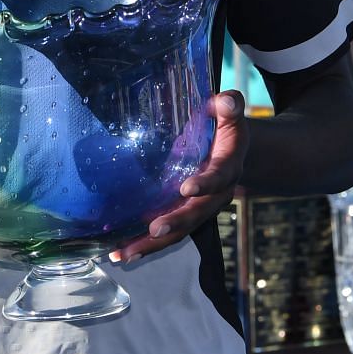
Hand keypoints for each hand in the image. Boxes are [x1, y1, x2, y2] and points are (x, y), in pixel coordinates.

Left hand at [112, 91, 247, 262]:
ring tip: (125, 253)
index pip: (218, 177)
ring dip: (152, 244)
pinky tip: (121, 252)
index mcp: (227, 168)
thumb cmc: (224, 128)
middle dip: (176, 223)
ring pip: (179, 231)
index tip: (187, 188)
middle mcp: (215, 196)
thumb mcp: (230, 114)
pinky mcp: (183, 215)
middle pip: (197, 213)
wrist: (231, 152)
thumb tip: (225, 100)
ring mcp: (199, 209)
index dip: (205, 184)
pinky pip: (167, 234)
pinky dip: (145, 244)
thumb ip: (230, 106)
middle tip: (155, 229)